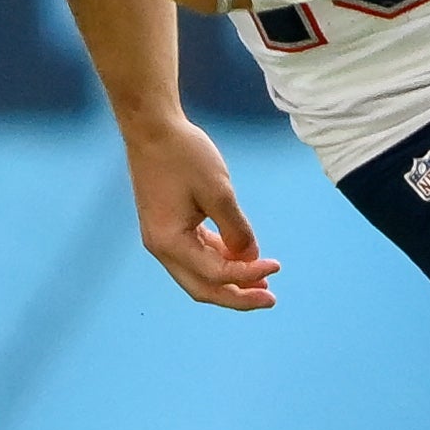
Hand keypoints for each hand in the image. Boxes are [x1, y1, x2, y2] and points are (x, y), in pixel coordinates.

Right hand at [124, 112, 277, 309]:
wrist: (153, 128)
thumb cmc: (184, 155)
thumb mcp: (218, 191)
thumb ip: (236, 230)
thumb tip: (251, 258)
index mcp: (170, 242)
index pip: (216, 273)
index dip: (248, 274)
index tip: (276, 266)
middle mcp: (161, 248)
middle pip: (202, 288)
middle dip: (237, 296)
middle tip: (270, 300)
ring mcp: (163, 238)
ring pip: (199, 275)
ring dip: (229, 281)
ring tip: (261, 284)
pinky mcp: (168, 227)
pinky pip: (195, 255)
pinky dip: (218, 261)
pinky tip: (241, 260)